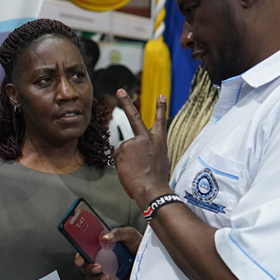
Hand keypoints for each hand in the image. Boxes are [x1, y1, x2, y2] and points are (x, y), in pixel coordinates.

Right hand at [76, 227, 142, 279]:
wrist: (151, 257)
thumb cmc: (137, 244)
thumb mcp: (129, 234)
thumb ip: (117, 234)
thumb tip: (105, 238)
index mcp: (99, 248)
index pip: (84, 253)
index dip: (79, 257)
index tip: (80, 259)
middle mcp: (99, 260)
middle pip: (86, 268)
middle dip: (89, 269)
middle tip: (98, 267)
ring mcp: (105, 271)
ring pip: (93, 279)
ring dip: (98, 279)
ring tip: (107, 277)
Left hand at [115, 91, 172, 206]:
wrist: (152, 189)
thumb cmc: (157, 181)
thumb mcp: (159, 161)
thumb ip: (150, 151)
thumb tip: (138, 153)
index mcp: (159, 142)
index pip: (161, 121)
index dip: (161, 108)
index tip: (161, 95)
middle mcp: (146, 138)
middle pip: (134, 117)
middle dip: (126, 103)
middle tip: (119, 91)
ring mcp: (133, 142)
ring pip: (123, 150)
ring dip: (126, 161)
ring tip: (135, 171)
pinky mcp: (123, 149)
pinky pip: (117, 157)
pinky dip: (120, 165)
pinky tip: (128, 171)